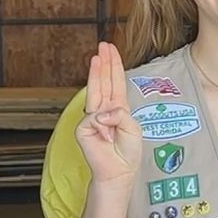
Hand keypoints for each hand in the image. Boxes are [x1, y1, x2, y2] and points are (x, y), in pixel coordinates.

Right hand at [75, 42, 142, 183]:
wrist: (119, 172)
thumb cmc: (127, 153)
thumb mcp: (133, 128)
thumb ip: (120, 114)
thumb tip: (101, 111)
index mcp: (118, 109)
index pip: (115, 83)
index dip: (113, 66)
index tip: (111, 50)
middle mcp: (105, 110)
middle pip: (104, 81)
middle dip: (104, 62)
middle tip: (103, 45)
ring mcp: (93, 118)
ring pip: (95, 90)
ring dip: (97, 72)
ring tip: (97, 56)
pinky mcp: (84, 128)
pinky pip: (95, 118)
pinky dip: (103, 125)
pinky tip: (107, 135)